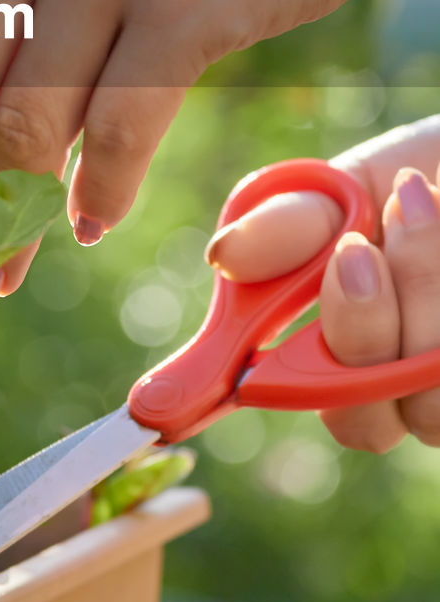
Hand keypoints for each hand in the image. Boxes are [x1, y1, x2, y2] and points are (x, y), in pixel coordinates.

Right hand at [206, 116, 439, 451]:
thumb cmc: (418, 177)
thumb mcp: (343, 188)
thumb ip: (288, 226)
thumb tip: (223, 259)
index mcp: (327, 349)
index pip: (273, 397)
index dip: (224, 401)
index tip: (185, 397)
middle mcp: (390, 388)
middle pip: (361, 424)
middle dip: (357, 330)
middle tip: (357, 247)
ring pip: (427, 406)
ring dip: (420, 295)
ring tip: (417, 204)